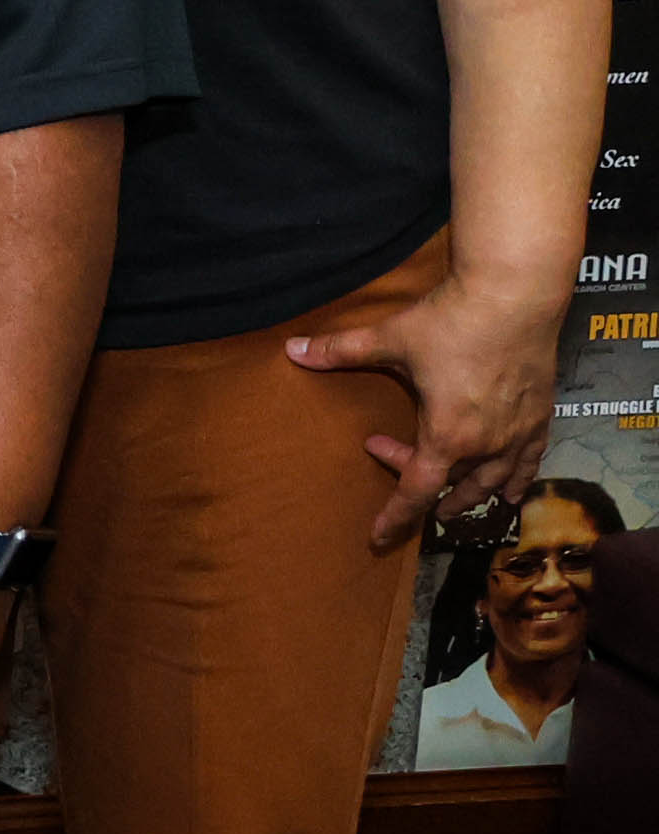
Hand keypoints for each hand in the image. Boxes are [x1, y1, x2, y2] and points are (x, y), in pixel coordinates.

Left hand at [293, 275, 567, 548]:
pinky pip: (531, 463)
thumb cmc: (451, 321)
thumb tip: (291, 350)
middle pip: (453, 486)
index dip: (395, 516)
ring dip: (471, 496)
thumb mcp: (389, 339)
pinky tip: (511, 491)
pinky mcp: (542, 417)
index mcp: (448, 436)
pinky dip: (517, 481)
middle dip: (424, 490)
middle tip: (396, 466)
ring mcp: (519, 434)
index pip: (417, 491)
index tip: (378, 536)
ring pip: (495, 483)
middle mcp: (488, 445)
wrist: (514, 298)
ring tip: (453, 506)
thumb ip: (339, 351)